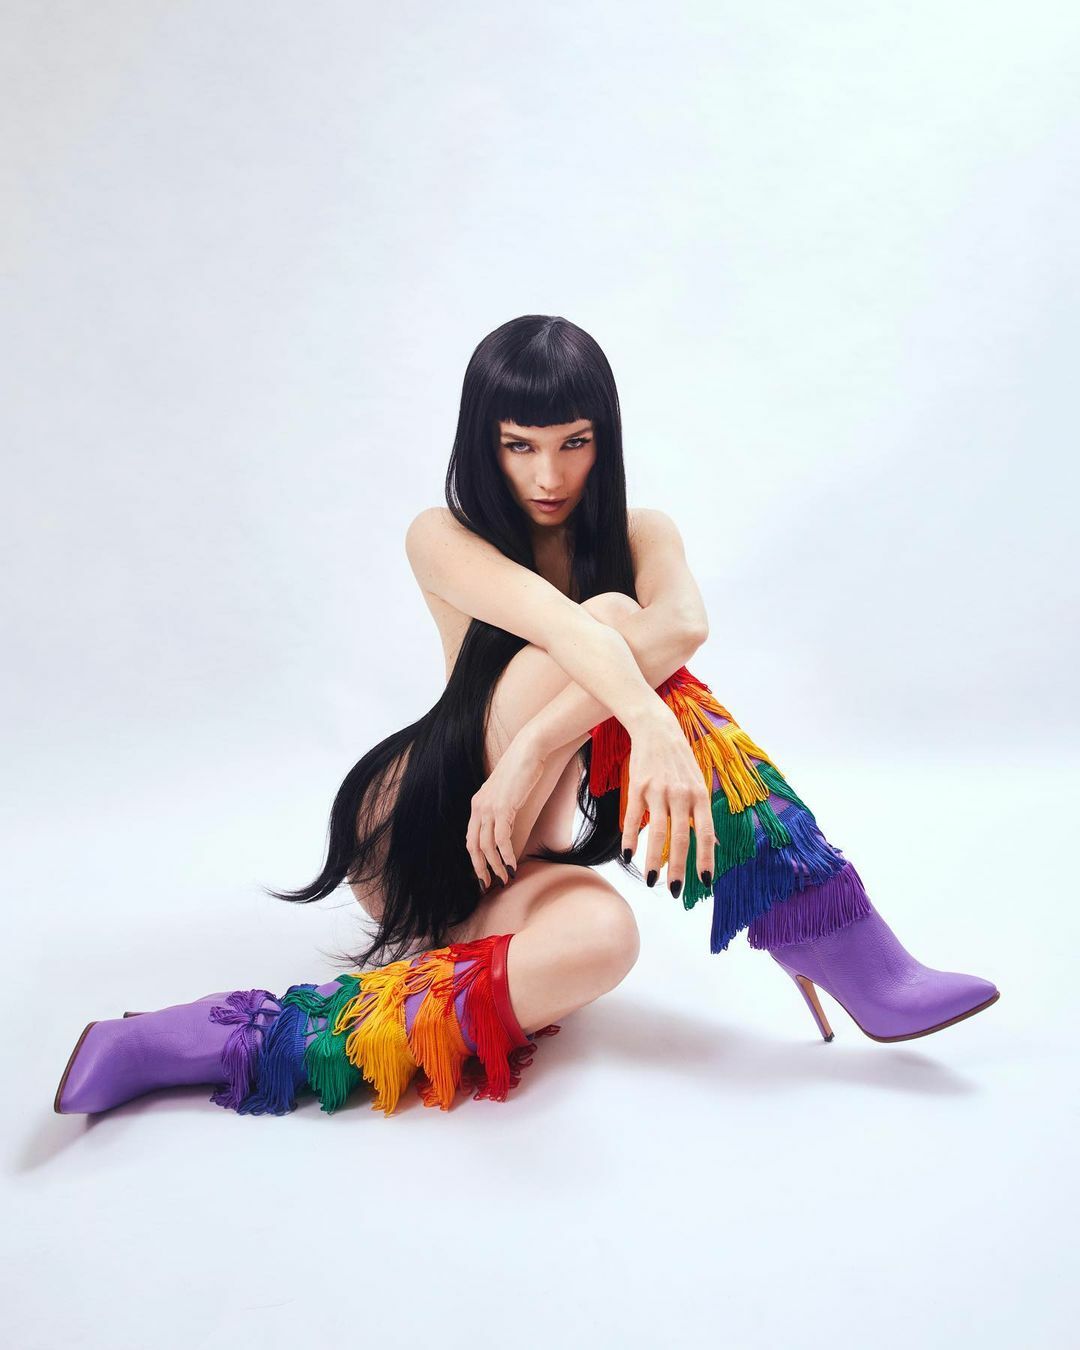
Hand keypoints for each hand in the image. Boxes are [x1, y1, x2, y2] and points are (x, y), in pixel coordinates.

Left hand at [466, 733, 546, 888]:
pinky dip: (506, 854)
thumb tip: (507, 825)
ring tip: (506, 878)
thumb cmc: (522, 769)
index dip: (475, 860)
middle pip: (473, 846)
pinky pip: (501, 838)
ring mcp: (489, 807)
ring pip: (487, 846)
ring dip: (496, 865)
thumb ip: (502, 808)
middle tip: (489, 885)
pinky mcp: (503, 807)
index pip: (470, 838)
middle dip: (480, 869)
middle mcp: (479, 807)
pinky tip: (512, 864)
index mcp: (477, 804)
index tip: (483, 874)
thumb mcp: (507, 791)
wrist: (528, 750)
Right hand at [621, 709, 716, 893]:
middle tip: (675, 891)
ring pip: (657, 833)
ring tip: (652, 881)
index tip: (705, 882)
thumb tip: (712, 844)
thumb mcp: (697, 783)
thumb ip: (701, 812)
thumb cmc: (680, 760)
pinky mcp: (638, 787)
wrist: (656, 728)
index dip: (705, 859)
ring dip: (653, 860)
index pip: (705, 833)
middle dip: (678, 869)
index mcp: (699, 796)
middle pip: (680, 839)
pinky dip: (631, 839)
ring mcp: (658, 791)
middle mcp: (680, 795)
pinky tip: (628, 856)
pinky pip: (633, 818)